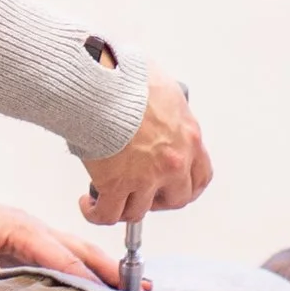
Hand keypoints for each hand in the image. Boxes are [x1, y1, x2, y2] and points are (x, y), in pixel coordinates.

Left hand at [0, 189, 125, 288]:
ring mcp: (39, 233)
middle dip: (111, 270)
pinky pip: (70, 254)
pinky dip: (92, 267)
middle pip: (82, 250)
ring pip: (81, 250)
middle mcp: (37, 229)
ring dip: (108, 268)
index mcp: (22, 229)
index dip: (85, 278)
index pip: (61, 256)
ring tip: (137, 288)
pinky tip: (107, 282)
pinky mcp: (36, 241)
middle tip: (140, 290)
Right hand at [77, 62, 211, 231]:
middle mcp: (173, 162)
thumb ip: (165, 105)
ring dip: (124, 209)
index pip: (200, 176)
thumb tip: (155, 101)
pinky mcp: (116, 184)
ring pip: (139, 211)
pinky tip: (89, 205)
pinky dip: (97, 214)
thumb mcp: (162, 86)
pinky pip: (108, 214)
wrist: (103, 84)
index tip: (174, 187)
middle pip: (176, 199)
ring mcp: (145, 176)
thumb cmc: (127, 76)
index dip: (186, 186)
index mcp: (188, 137)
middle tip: (142, 195)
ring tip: (108, 202)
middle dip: (159, 201)